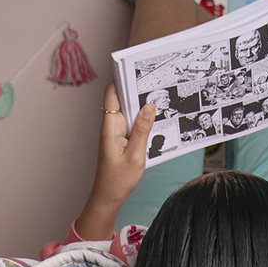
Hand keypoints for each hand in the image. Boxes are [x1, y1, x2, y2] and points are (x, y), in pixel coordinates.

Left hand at [72, 84, 155, 240]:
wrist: (108, 197)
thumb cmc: (118, 180)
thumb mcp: (136, 155)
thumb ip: (143, 129)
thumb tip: (150, 106)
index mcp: (110, 127)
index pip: (112, 94)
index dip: (121, 78)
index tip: (135, 69)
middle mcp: (111, 126)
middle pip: (121, 98)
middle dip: (135, 89)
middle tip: (155, 81)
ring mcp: (116, 132)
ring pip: (128, 110)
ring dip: (141, 104)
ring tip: (159, 97)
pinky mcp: (121, 139)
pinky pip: (132, 122)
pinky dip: (142, 118)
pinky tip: (155, 119)